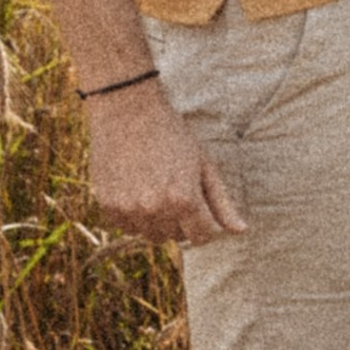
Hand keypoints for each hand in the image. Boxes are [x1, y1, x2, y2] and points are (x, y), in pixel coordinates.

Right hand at [86, 83, 246, 245]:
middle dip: (181, 219)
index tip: (201, 207)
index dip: (205, 223)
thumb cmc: (173, 135)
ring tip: (157, 186)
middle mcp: (156, 210)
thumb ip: (222, 202)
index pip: (202, 237)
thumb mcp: (204, 164)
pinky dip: (134, 216)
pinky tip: (137, 188)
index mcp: (184, 200)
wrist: (129, 113)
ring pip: (150, 235)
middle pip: (176, 237)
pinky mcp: (109, 209)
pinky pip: (127, 228)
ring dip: (157, 220)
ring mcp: (130, 211)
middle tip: (176, 186)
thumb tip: (241, 231)